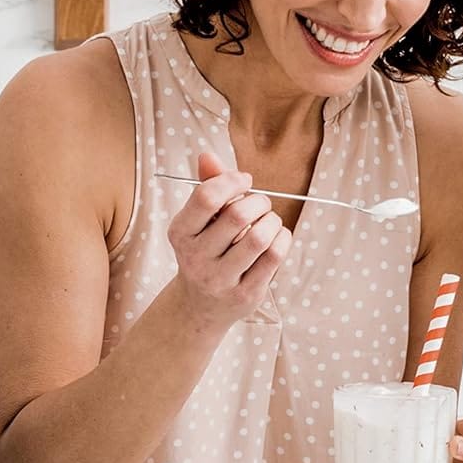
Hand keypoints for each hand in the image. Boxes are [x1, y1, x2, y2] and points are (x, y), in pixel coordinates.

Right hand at [167, 148, 292, 333]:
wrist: (200, 306)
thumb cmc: (205, 251)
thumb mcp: (198, 221)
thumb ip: (206, 187)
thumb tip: (207, 155)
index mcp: (180, 233)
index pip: (206, 197)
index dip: (232, 181)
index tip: (244, 181)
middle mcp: (195, 257)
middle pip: (239, 214)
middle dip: (259, 201)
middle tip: (260, 205)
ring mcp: (220, 278)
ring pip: (260, 236)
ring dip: (272, 221)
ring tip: (268, 222)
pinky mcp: (245, 293)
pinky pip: (275, 256)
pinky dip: (283, 238)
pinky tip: (276, 238)